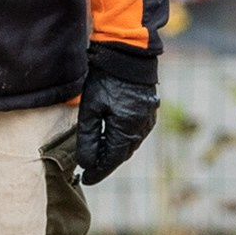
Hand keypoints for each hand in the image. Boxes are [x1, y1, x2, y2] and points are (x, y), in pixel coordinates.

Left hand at [75, 51, 158, 185]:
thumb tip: (85, 163)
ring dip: (115, 152)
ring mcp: (148, 120)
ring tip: (98, 155)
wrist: (128, 55)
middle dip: (106, 163)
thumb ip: (87, 138)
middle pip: (122, 155)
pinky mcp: (149, 111)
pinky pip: (136, 133)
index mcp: (126, 130)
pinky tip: (112, 138)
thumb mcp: (90, 109)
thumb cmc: (106, 80)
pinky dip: (123, 140)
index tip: (85, 179)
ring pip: (130, 145)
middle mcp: (141, 128)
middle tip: (89, 169)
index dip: (98, 173)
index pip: (111, 161)